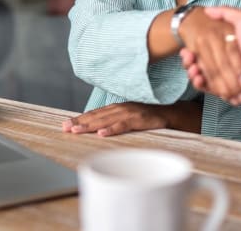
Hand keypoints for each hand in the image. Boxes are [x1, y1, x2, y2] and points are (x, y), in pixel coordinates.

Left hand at [61, 101, 200, 136]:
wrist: (176, 113)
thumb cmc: (152, 118)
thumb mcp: (132, 118)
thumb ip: (117, 121)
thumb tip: (100, 130)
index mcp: (119, 107)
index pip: (96, 113)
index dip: (81, 118)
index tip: (65, 124)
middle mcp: (123, 107)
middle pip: (98, 115)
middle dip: (80, 122)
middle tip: (65, 128)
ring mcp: (132, 112)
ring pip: (107, 119)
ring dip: (91, 125)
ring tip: (76, 130)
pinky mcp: (142, 119)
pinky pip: (125, 125)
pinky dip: (113, 128)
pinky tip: (101, 133)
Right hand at [182, 7, 240, 98]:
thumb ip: (226, 12)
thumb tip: (207, 9)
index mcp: (224, 48)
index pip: (202, 51)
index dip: (191, 51)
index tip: (186, 50)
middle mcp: (224, 63)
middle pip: (199, 65)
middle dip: (190, 63)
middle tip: (187, 59)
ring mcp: (225, 77)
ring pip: (202, 77)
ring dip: (193, 74)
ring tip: (192, 69)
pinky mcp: (227, 90)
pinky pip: (210, 89)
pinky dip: (201, 85)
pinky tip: (198, 77)